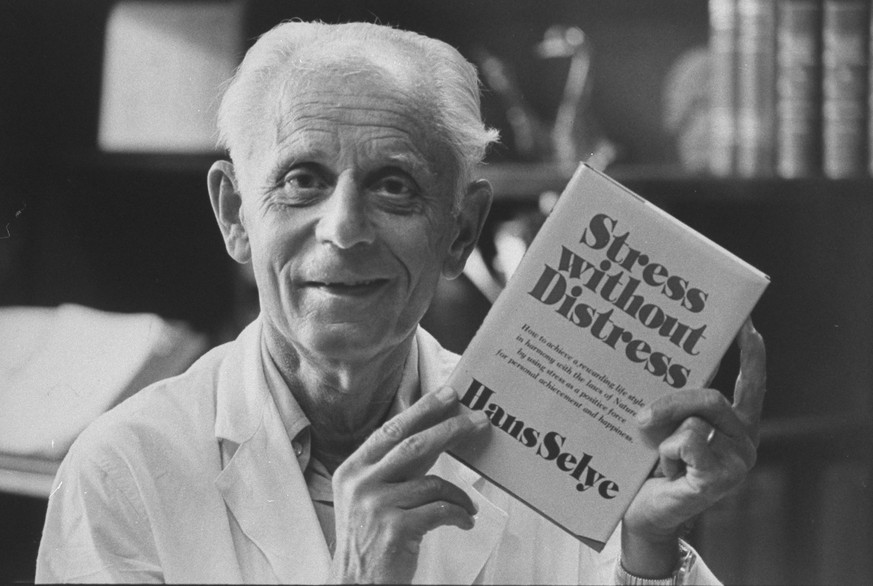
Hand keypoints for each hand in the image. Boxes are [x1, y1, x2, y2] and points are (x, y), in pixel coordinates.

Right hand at [329, 386, 489, 583]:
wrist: (356, 584)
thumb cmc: (368, 539)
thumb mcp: (368, 496)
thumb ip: (394, 467)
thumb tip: (434, 435)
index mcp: (352, 469)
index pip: (391, 430)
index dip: (422, 410)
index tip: (448, 396)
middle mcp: (361, 483)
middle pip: (413, 444)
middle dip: (450, 428)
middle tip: (477, 420)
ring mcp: (376, 506)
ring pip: (433, 482)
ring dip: (459, 493)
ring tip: (468, 505)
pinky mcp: (396, 529)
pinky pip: (441, 510)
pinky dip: (459, 514)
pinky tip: (464, 521)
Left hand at [621, 319, 766, 576]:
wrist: (640, 514)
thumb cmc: (650, 468)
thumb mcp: (664, 426)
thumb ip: (676, 400)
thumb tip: (670, 361)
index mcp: (735, 427)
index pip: (750, 385)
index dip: (752, 355)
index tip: (748, 324)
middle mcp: (744, 442)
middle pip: (709, 397)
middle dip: (671, 403)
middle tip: (641, 418)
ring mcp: (737, 463)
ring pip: (695, 420)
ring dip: (664, 439)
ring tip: (659, 462)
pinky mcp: (720, 479)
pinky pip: (689, 441)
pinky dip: (668, 454)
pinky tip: (668, 473)